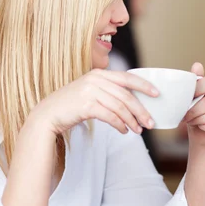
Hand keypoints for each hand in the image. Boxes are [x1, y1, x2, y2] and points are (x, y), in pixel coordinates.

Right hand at [34, 69, 158, 134]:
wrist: (48, 114)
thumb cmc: (72, 105)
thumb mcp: (91, 92)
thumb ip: (108, 92)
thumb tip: (134, 103)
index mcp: (99, 74)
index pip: (127, 77)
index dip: (144, 86)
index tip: (156, 94)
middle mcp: (96, 79)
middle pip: (126, 95)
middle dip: (141, 110)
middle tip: (150, 122)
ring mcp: (90, 91)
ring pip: (120, 107)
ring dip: (132, 121)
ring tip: (138, 130)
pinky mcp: (86, 105)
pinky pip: (110, 116)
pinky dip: (120, 125)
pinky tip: (124, 131)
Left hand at [183, 63, 204, 146]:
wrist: (204, 130)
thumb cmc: (200, 109)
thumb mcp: (196, 93)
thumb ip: (197, 80)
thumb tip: (197, 65)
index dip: (196, 90)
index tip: (186, 97)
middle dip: (193, 110)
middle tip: (185, 114)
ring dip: (197, 120)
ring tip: (191, 120)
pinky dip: (204, 127)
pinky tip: (201, 126)